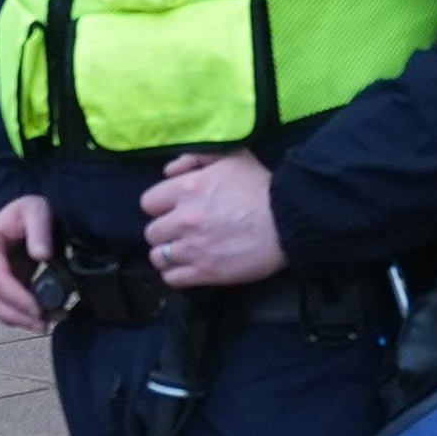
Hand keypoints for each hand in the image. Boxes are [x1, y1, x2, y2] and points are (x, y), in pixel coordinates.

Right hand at [0, 192, 59, 331]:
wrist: (25, 217)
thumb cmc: (29, 211)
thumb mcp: (37, 210)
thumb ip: (39, 229)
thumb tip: (41, 255)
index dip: (17, 298)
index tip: (40, 309)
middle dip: (18, 317)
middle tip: (45, 325)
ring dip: (21, 321)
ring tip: (51, 321)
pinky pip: (5, 309)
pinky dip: (23, 318)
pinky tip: (47, 317)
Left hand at [140, 148, 288, 290]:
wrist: (288, 220)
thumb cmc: (261, 186)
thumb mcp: (231, 156)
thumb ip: (196, 157)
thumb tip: (168, 172)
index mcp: (186, 189)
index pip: (148, 203)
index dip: (161, 205)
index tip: (174, 208)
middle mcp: (183, 220)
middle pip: (152, 233)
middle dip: (164, 231)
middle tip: (181, 231)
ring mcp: (192, 249)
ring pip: (158, 257)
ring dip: (168, 254)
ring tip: (183, 252)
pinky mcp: (205, 273)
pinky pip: (172, 279)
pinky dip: (176, 274)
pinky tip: (188, 268)